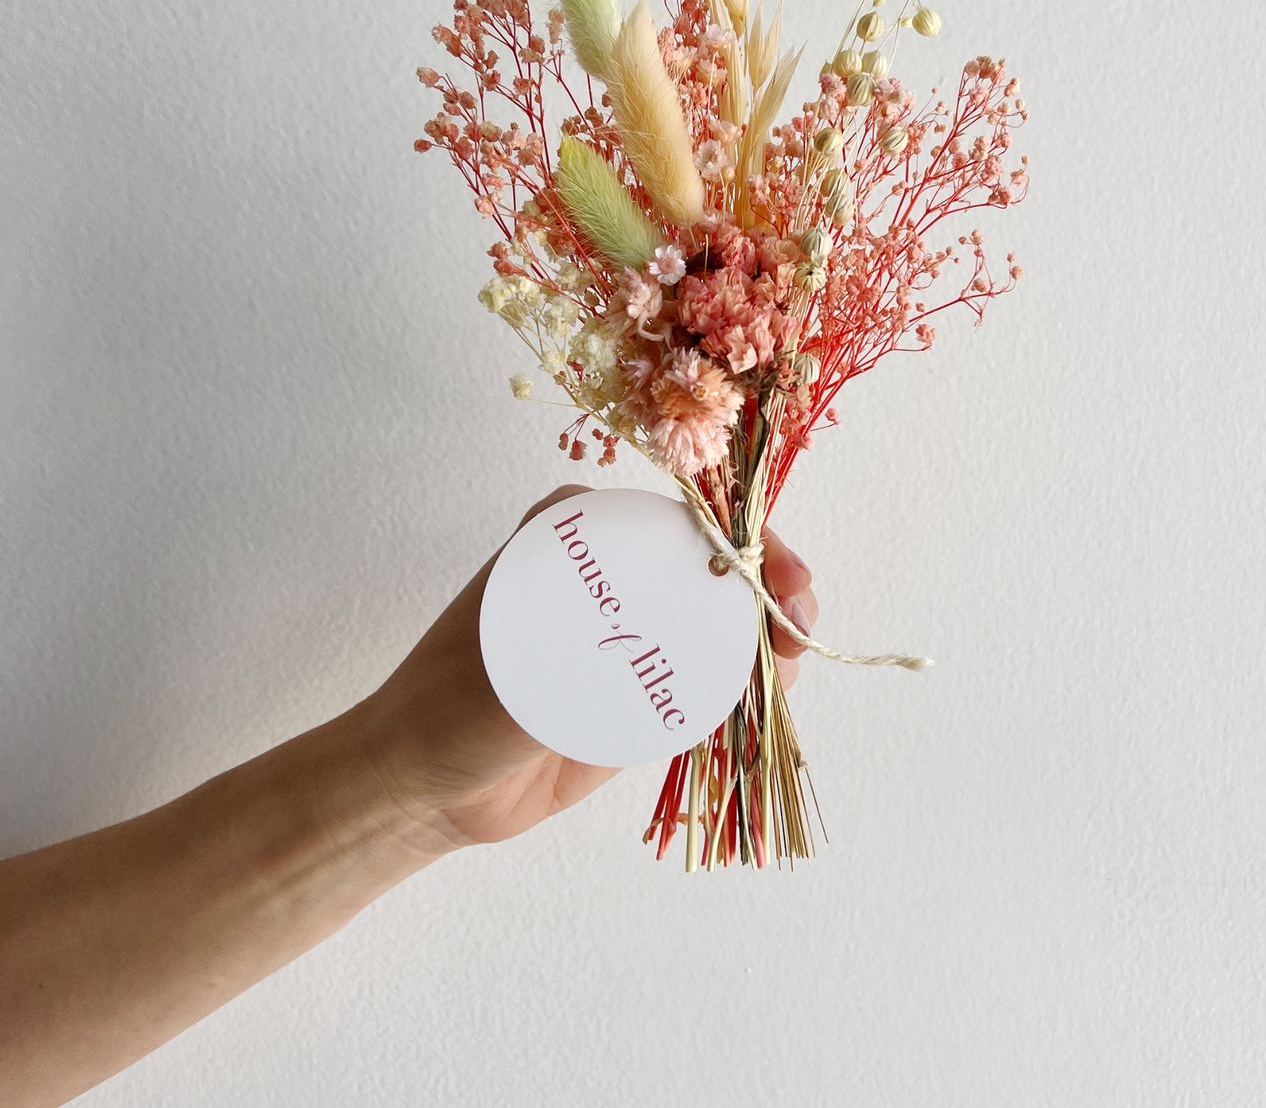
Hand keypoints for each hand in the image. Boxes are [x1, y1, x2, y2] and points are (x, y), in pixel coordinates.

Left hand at [357, 485, 817, 851]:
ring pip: (717, 620)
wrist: (421, 791)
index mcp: (579, 534)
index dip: (742, 538)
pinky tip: (772, 689)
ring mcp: (630, 633)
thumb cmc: (448, 704)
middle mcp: (611, 573)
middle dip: (767, 584)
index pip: (678, 519)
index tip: (778, 572)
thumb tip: (656, 617)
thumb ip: (579, 632)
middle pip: (710, 567)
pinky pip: (706, 675)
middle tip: (798, 621)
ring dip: (765, 633)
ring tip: (793, 662)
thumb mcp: (510, 653)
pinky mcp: (641, 689)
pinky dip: (746, 678)